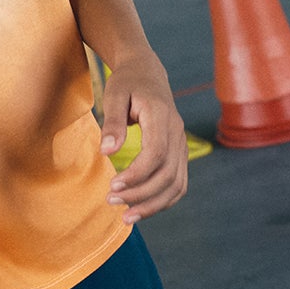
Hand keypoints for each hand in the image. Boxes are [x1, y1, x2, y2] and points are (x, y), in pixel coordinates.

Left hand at [101, 49, 187, 222]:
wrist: (147, 73)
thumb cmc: (127, 83)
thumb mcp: (114, 94)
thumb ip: (112, 123)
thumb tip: (107, 152)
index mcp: (161, 115)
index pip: (156, 153)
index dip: (137, 174)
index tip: (113, 185)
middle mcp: (177, 132)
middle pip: (167, 174)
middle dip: (141, 194)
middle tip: (111, 201)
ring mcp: (182, 144)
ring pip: (176, 184)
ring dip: (153, 204)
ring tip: (126, 216)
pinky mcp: (179, 153)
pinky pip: (178, 184)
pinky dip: (163, 201)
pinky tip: (141, 209)